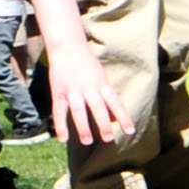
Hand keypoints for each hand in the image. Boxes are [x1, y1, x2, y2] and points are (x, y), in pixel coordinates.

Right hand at [47, 30, 132, 152]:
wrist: (67, 47)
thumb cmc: (87, 65)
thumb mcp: (101, 77)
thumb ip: (107, 96)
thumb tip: (114, 118)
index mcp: (102, 84)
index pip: (115, 103)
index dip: (123, 117)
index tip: (130, 131)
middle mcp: (89, 88)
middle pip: (98, 108)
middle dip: (103, 124)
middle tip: (108, 139)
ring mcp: (73, 90)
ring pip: (79, 111)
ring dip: (83, 127)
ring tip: (87, 142)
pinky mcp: (59, 92)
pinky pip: (59, 111)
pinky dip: (61, 125)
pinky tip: (63, 139)